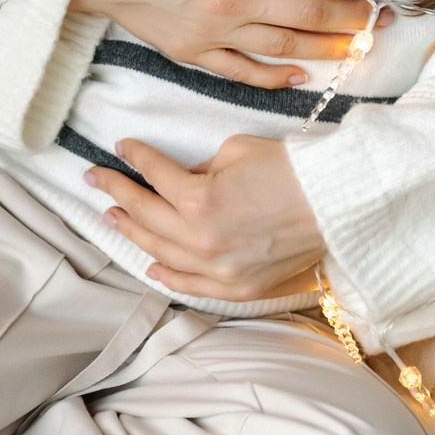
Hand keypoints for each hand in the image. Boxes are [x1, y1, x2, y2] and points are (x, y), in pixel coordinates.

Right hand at [69, 0, 390, 88]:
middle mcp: (230, 3)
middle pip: (306, 13)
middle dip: (352, 17)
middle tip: (387, 21)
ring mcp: (212, 33)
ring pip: (282, 45)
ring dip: (326, 48)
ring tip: (360, 49)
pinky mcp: (192, 53)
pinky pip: (241, 71)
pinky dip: (274, 75)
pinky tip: (300, 75)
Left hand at [85, 135, 323, 302]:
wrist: (339, 202)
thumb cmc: (292, 168)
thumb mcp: (238, 150)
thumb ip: (201, 167)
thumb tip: (183, 178)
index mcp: (198, 199)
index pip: (154, 175)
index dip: (135, 157)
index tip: (121, 147)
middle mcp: (200, 240)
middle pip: (146, 216)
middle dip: (117, 194)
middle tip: (95, 181)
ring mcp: (218, 269)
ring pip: (161, 253)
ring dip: (134, 233)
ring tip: (113, 216)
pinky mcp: (238, 287)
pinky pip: (191, 284)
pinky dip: (168, 274)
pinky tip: (151, 263)